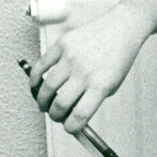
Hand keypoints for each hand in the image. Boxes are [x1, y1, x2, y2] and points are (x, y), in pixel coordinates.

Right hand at [27, 0, 150, 132]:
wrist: (122, 28)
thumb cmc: (117, 59)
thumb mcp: (112, 85)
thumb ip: (93, 100)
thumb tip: (71, 117)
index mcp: (101, 85)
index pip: (80, 116)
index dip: (71, 127)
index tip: (69, 128)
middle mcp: (85, 72)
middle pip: (60, 104)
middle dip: (55, 116)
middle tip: (55, 116)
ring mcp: (71, 57)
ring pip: (47, 87)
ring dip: (42, 101)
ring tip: (44, 104)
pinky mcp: (62, 44)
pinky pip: (41, 65)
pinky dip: (34, 79)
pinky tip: (35, 86)